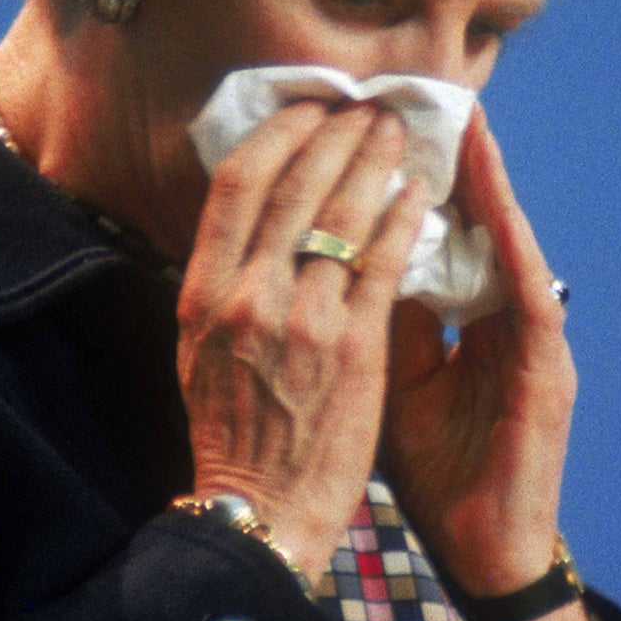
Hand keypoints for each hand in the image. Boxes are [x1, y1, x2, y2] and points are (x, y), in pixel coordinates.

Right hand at [176, 101, 431, 583]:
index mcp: (203, 291)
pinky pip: (383, 261)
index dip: (278, 133)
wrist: (261, 513)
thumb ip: (224, 284)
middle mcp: (247, 295)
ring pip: (344, 212)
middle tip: (365, 107)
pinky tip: (420, 194)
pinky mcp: (356, 346)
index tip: (307, 108)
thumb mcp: (200, 348)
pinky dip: (402, 218)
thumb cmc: (233, 432)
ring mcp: (303, 318)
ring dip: (375, 161)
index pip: (238, 183)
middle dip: (336, 133)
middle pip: (295, 182)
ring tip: (397, 134)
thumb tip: (251, 219)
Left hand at [381, 105, 607, 620]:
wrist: (484, 551)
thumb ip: (379, 317)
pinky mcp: (550, 378)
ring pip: (512, 249)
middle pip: (482, 228)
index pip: (444, 236)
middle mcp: (506, 323)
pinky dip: (516, 258)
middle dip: (461, 164)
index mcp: (468, 322)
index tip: (390, 126)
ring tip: (474, 131)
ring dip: (495, 191)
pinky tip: (500, 218)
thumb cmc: (439, 469)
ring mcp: (534, 347)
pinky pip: (532, 305)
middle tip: (436, 99)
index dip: (421, 182)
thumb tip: (337, 254)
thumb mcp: (394, 381)